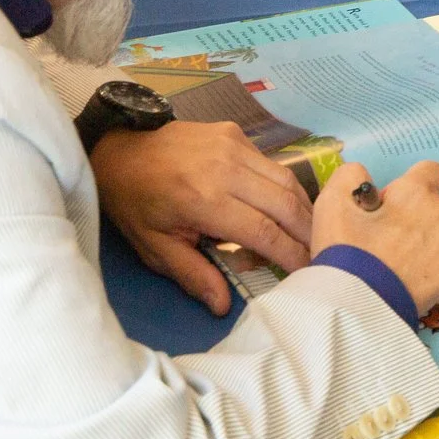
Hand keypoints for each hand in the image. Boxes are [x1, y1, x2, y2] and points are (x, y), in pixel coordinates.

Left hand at [91, 120, 313, 314]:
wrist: (118, 150)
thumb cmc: (135, 204)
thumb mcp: (154, 248)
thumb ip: (192, 274)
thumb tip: (223, 304)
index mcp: (203, 201)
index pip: (263, 232)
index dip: (290, 254)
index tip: (308, 271)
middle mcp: (225, 169)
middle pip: (285, 203)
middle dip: (308, 232)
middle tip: (320, 254)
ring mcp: (233, 146)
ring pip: (285, 179)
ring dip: (302, 208)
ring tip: (309, 233)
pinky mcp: (235, 134)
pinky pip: (271, 164)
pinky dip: (284, 187)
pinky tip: (283, 206)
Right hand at [313, 160, 438, 313]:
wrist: (355, 306)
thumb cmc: (345, 251)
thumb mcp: (333, 203)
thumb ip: (351, 177)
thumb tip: (367, 179)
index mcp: (416, 193)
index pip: (432, 172)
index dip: (410, 185)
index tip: (392, 205)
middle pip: (431, 209)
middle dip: (411, 219)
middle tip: (381, 243)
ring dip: (421, 246)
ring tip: (392, 268)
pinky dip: (431, 272)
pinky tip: (408, 283)